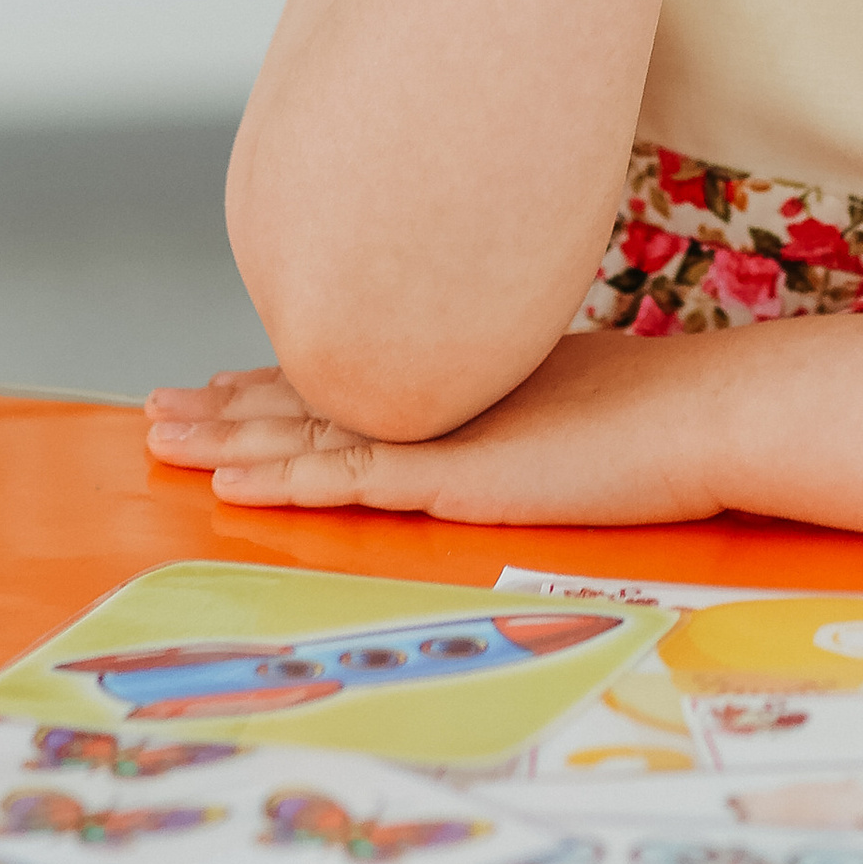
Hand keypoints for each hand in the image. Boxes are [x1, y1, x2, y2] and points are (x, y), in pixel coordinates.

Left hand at [144, 334, 730, 525]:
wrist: (702, 415)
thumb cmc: (659, 418)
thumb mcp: (566, 404)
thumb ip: (516, 411)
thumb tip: (506, 423)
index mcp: (459, 379)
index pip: (352, 380)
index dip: (281, 385)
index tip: (224, 384)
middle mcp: (437, 393)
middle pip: (311, 397)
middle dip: (230, 406)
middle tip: (160, 408)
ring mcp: (441, 432)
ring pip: (309, 434)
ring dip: (230, 438)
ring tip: (163, 437)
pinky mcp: (449, 472)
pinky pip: (346, 480)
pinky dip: (285, 479)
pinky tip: (233, 484)